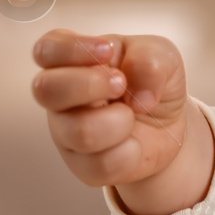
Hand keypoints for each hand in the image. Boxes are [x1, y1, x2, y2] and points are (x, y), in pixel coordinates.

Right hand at [30, 29, 195, 197]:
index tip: (109, 50)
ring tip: (132, 115)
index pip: (47, 49)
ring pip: (79, 131)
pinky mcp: (83, 166)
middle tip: (120, 83)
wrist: (169, 123)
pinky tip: (134, 143)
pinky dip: (130, 152)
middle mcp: (60, 98)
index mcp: (72, 62)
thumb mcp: (162, 56)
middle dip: (91, 84)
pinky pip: (100, 165)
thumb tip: (137, 96)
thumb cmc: (152, 80)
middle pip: (46, 89)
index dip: (73, 48)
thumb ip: (149, 60)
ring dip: (120, 121)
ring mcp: (67, 133)